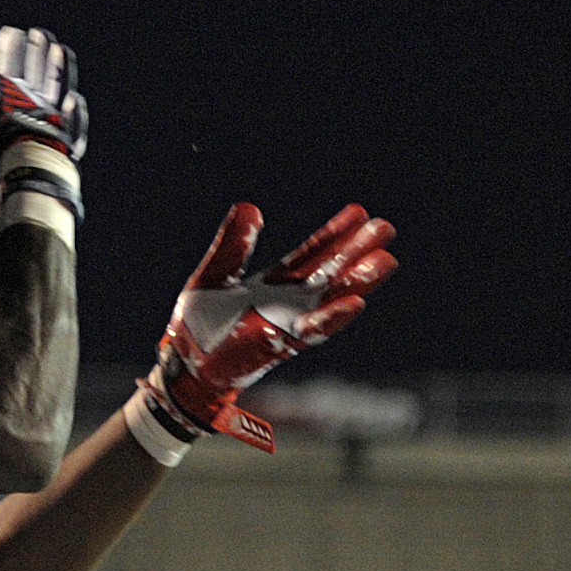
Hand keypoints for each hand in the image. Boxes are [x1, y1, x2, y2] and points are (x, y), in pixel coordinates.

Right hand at [0, 27, 87, 166]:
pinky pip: (71, 120)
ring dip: (48, 63)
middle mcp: (20, 94)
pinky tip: (75, 100)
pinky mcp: (64, 133)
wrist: (30, 163)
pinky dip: (72, 110)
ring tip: (51, 43)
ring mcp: (46, 111)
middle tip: (13, 32)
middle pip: (13, 67)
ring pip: (48, 81)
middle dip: (10, 50)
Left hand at [148, 203, 396, 450]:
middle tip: (386, 227)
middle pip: (330, 274)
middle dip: (357, 253)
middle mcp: (288, 304)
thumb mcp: (214, 274)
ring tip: (385, 260)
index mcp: (275, 284)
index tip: (359, 213)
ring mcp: (286, 325)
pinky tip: (356, 304)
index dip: (334, 234)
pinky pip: (308, 332)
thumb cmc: (200, 322)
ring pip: (330, 301)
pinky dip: (330, 319)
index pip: (311, 254)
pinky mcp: (276, 346)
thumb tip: (249, 207)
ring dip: (357, 283)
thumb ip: (232, 244)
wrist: (184, 364)